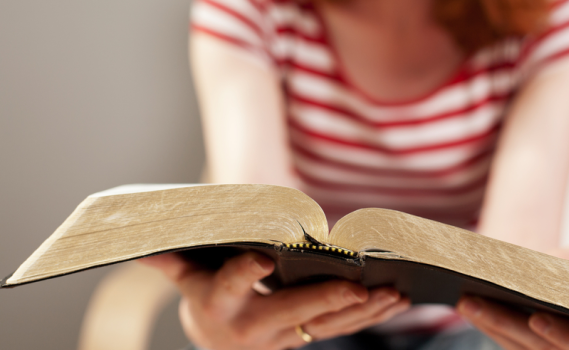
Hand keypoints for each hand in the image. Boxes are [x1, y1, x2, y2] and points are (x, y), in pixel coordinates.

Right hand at [141, 252, 409, 349]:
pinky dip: (369, 317)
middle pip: (291, 313)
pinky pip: (341, 330)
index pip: (230, 285)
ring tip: (394, 294)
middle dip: (326, 303)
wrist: (218, 339)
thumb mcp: (186, 279)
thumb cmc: (205, 295)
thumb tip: (140, 242)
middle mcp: (252, 325)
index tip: (262, 259)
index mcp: (219, 303)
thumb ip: (171, 261)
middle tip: (359, 288)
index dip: (243, 273)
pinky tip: (396, 302)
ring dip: (362, 312)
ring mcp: (282, 336)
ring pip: (326, 327)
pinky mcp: (305, 337)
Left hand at [456, 239, 568, 348]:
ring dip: (493, 327)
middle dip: (509, 326)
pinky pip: (515, 347)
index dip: (567, 335)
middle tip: (475, 302)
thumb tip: (545, 267)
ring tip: (466, 301)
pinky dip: (492, 328)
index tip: (536, 318)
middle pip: (549, 349)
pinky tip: (471, 310)